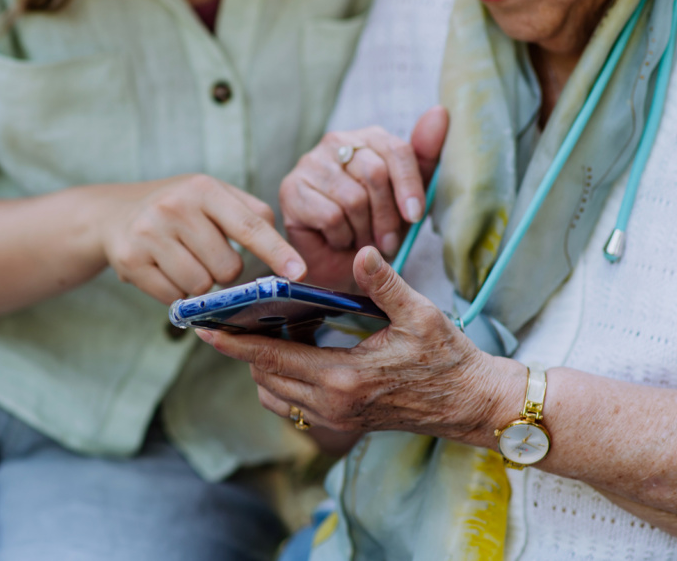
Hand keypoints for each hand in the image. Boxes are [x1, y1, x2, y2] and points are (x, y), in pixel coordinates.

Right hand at [100, 174, 305, 303]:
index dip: (277, 252)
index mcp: (203, 189)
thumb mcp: (211, 196)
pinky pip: (174, 298)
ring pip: (202, 286)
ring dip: (200, 283)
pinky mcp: (130, 262)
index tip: (298, 272)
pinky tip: (164, 271)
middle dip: (224, 270)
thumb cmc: (178, 208)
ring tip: (183, 261)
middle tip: (205, 254)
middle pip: (228, 268)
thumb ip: (251, 214)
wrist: (112, 214)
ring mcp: (149, 235)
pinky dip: (176, 293)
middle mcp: (174, 207)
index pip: (250, 225)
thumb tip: (283, 252)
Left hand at [196, 246, 522, 441]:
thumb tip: (359, 251)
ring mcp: (337, 419)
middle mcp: (332, 405)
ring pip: (275, 396)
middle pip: (265, 377)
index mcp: (343, 378)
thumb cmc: (450, 359)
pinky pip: (293, 405)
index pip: (272, 358)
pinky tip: (295, 353)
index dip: (234, 342)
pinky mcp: (344, 424)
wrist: (474, 405)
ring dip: (263, 367)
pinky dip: (282, 382)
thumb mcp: (421, 314)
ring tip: (265, 332)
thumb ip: (384, 283)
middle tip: (232, 319)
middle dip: (244, 350)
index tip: (202, 329)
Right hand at [278, 107, 447, 290]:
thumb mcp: (407, 198)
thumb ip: (424, 158)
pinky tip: (337, 239)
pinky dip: (341, 237)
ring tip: (361, 239)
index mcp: (368, 138)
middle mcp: (336, 142)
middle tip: (387, 241)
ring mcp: (310, 163)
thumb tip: (440, 112)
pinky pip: (331, 216)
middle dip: (386, 216)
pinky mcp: (291, 189)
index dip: (409, 186)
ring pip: (353, 198)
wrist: (339, 264)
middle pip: (374, 173)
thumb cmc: (375, 227)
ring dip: (363, 230)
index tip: (414, 217)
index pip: (396, 149)